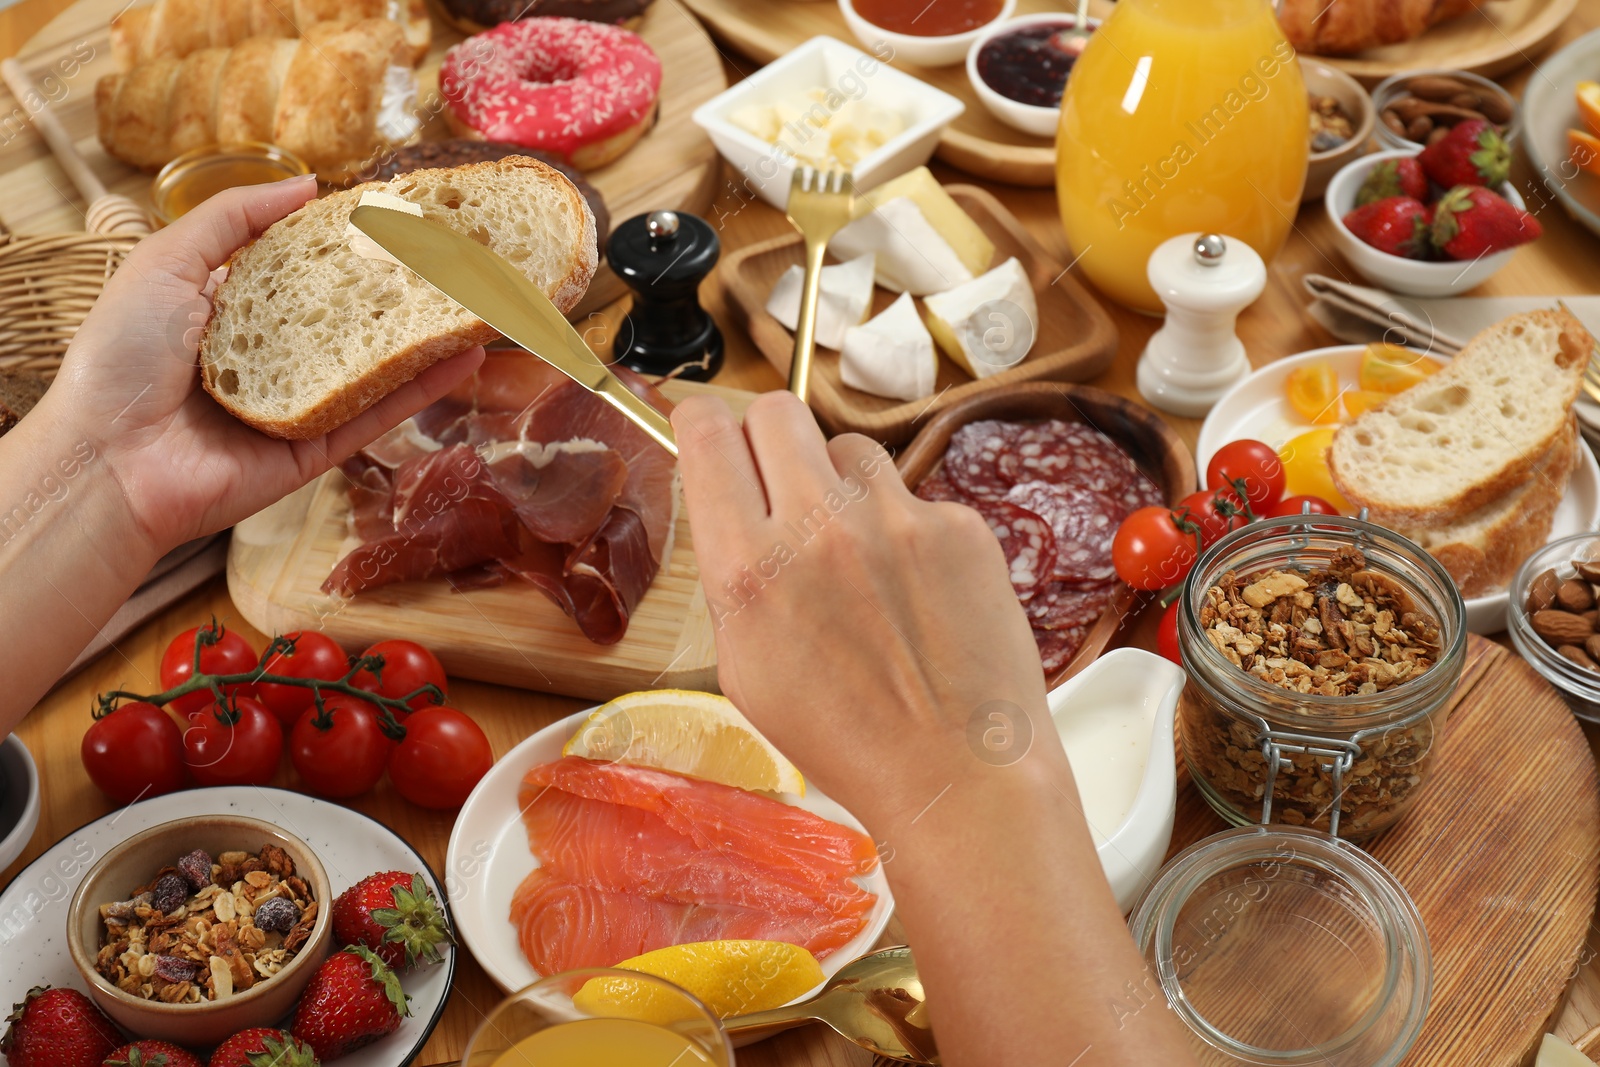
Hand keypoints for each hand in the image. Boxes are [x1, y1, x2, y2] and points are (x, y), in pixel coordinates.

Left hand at [43, 175, 485, 557]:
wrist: (110, 460)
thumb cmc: (122, 357)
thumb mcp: (166, 262)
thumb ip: (233, 218)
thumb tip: (308, 183)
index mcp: (230, 311)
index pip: (301, 271)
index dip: (346, 246)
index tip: (396, 220)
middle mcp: (268, 357)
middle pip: (347, 317)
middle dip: (398, 290)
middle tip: (454, 260)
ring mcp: (297, 405)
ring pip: (373, 365)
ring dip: (425, 336)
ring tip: (477, 303)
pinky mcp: (316, 450)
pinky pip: (376, 414)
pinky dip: (421, 388)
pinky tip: (463, 357)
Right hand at [672, 391, 1061, 823]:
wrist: (959, 773)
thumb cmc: (845, 738)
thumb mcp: (745, 670)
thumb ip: (733, 578)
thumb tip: (730, 507)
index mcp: (749, 572)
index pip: (708, 437)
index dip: (700, 419)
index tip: (705, 423)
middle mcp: (819, 530)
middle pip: (777, 412)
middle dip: (767, 436)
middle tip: (778, 478)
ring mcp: (897, 520)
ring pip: (848, 448)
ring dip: (840, 482)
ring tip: (856, 550)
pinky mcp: (959, 525)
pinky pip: (912, 495)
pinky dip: (904, 528)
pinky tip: (913, 588)